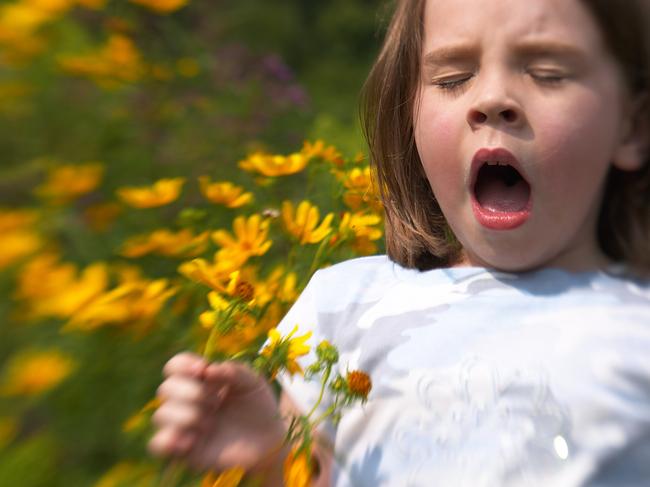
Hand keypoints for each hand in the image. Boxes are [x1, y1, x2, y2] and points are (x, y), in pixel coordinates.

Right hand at [148, 352, 287, 472]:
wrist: (269, 440)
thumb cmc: (258, 406)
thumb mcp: (253, 382)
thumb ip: (234, 371)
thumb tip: (208, 370)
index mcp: (201, 380)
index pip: (175, 366)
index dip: (182, 364)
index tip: (203, 369)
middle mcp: (187, 401)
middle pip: (165, 389)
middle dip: (191, 392)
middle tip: (216, 401)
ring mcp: (184, 425)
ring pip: (161, 415)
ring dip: (187, 415)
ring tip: (211, 423)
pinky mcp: (184, 450)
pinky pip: (158, 444)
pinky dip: (169, 440)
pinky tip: (192, 440)